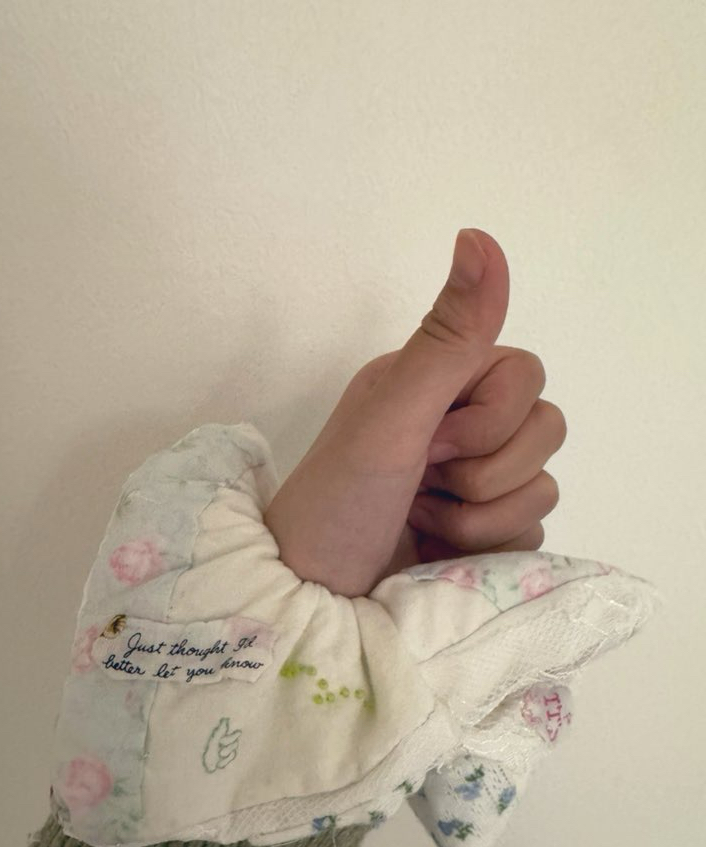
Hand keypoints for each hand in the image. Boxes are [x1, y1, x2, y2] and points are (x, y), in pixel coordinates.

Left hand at [263, 228, 566, 597]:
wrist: (313, 597)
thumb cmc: (338, 501)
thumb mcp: (391, 414)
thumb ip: (446, 336)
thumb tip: (480, 236)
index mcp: (436, 383)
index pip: (526, 373)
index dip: (492, 417)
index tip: (432, 443)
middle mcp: (459, 424)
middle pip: (546, 428)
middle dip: (487, 471)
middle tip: (425, 484)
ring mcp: (475, 483)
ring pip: (543, 486)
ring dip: (481, 517)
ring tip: (423, 522)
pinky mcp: (484, 535)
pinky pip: (532, 531)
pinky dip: (486, 547)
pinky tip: (438, 551)